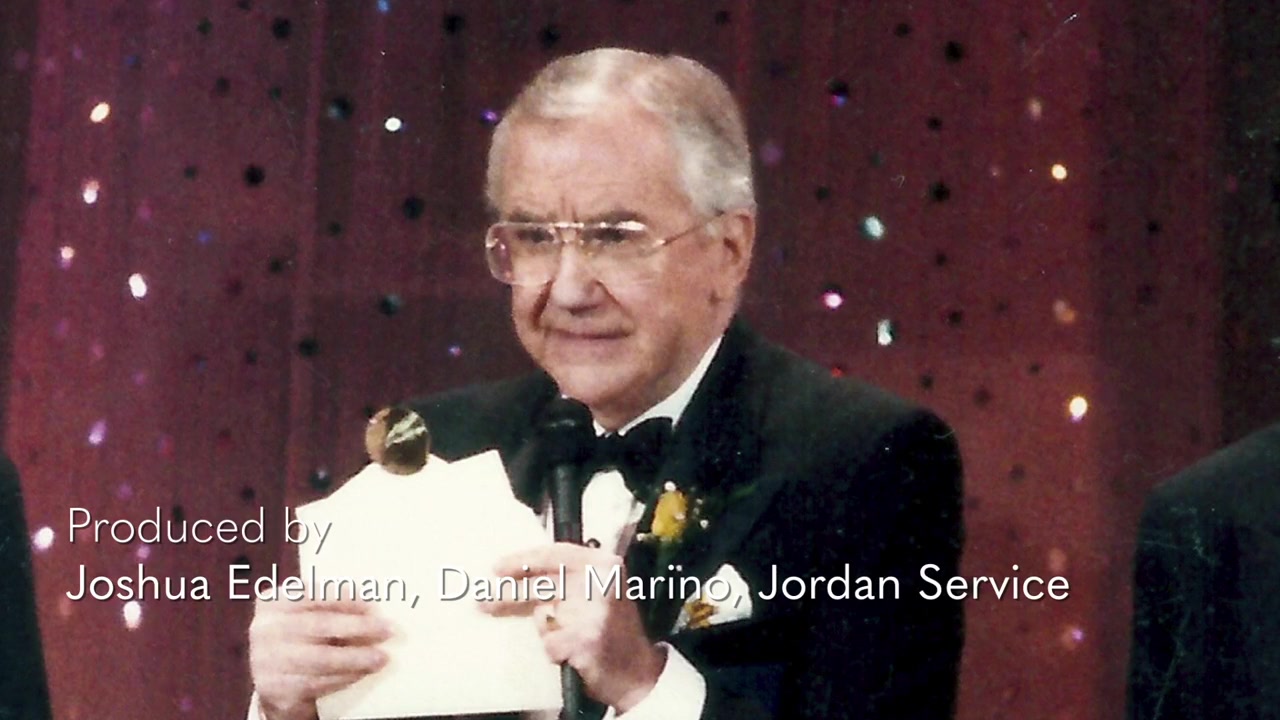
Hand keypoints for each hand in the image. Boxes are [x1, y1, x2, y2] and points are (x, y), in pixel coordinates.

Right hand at [248, 593, 392, 719]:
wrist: (272, 681)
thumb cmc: (297, 639)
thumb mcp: (305, 616)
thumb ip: (329, 608)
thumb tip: (369, 609)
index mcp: (273, 602)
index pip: (311, 594)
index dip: (343, 599)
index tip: (371, 605)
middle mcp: (265, 630)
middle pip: (319, 626)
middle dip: (358, 628)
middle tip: (387, 630)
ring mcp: (267, 661)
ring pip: (321, 659)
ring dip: (357, 658)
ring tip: (381, 657)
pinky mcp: (275, 690)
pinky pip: (317, 683)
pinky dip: (344, 678)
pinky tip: (362, 673)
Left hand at [486, 543, 664, 711]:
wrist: (639, 671)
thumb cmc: (613, 630)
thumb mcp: (596, 593)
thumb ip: (564, 581)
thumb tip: (514, 577)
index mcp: (604, 564)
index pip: (555, 553)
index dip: (523, 560)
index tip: (497, 568)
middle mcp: (601, 581)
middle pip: (541, 584)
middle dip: (509, 595)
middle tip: (484, 602)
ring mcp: (595, 610)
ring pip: (543, 617)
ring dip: (548, 632)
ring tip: (569, 639)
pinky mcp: (587, 638)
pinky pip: (549, 644)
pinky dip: (555, 652)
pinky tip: (573, 654)